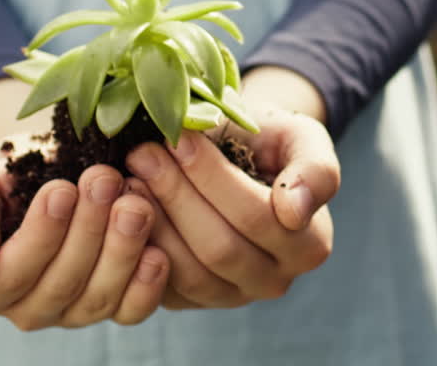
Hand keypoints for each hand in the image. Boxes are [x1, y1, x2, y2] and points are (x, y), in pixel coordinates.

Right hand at [0, 136, 170, 329]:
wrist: (51, 166)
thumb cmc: (7, 176)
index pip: (9, 275)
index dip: (39, 235)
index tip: (61, 190)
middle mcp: (26, 309)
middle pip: (59, 285)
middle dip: (87, 229)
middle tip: (104, 180)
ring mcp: (71, 313)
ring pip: (97, 298)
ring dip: (120, 250)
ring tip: (134, 203)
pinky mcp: (112, 307)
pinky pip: (130, 311)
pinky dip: (147, 285)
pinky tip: (156, 251)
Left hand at [125, 69, 339, 308]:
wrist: (238, 153)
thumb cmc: (269, 139)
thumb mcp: (300, 135)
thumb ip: (314, 168)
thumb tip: (294, 211)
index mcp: (308, 243)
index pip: (256, 217)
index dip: (212, 178)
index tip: (179, 137)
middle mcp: (274, 280)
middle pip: (219, 248)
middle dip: (175, 195)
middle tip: (143, 152)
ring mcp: (231, 295)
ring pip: (188, 272)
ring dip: (153, 221)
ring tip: (130, 175)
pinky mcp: (191, 300)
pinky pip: (161, 287)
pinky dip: (138, 247)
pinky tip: (122, 204)